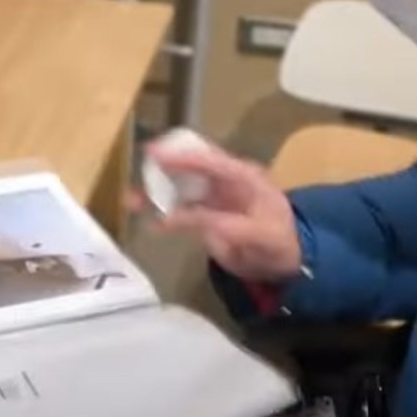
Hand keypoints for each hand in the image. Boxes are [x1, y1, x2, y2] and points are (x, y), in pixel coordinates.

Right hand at [131, 142, 303, 282]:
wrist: (284, 263)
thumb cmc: (279, 243)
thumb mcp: (261, 236)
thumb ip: (230, 226)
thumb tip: (196, 219)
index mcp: (244, 176)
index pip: (210, 161)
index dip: (183, 156)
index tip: (155, 154)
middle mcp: (225, 181)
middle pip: (190, 167)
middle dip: (163, 168)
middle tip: (140, 167)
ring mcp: (213, 197)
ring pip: (179, 187)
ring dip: (156, 192)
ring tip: (132, 201)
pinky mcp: (204, 215)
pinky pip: (179, 210)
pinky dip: (163, 214)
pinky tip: (150, 222)